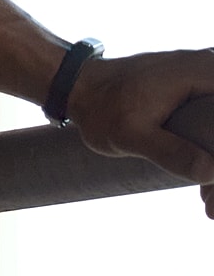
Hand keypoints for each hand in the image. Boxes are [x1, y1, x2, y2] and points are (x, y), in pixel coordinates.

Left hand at [66, 48, 213, 217]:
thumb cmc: (100, 107)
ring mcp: (204, 80)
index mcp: (202, 75)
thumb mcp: (129, 134)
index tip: (212, 189)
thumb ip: (170, 151)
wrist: (76, 86)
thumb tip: (212, 172)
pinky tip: (204, 185)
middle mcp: (209, 70)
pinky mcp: (195, 92)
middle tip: (209, 205)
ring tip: (206, 202)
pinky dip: (211, 152)